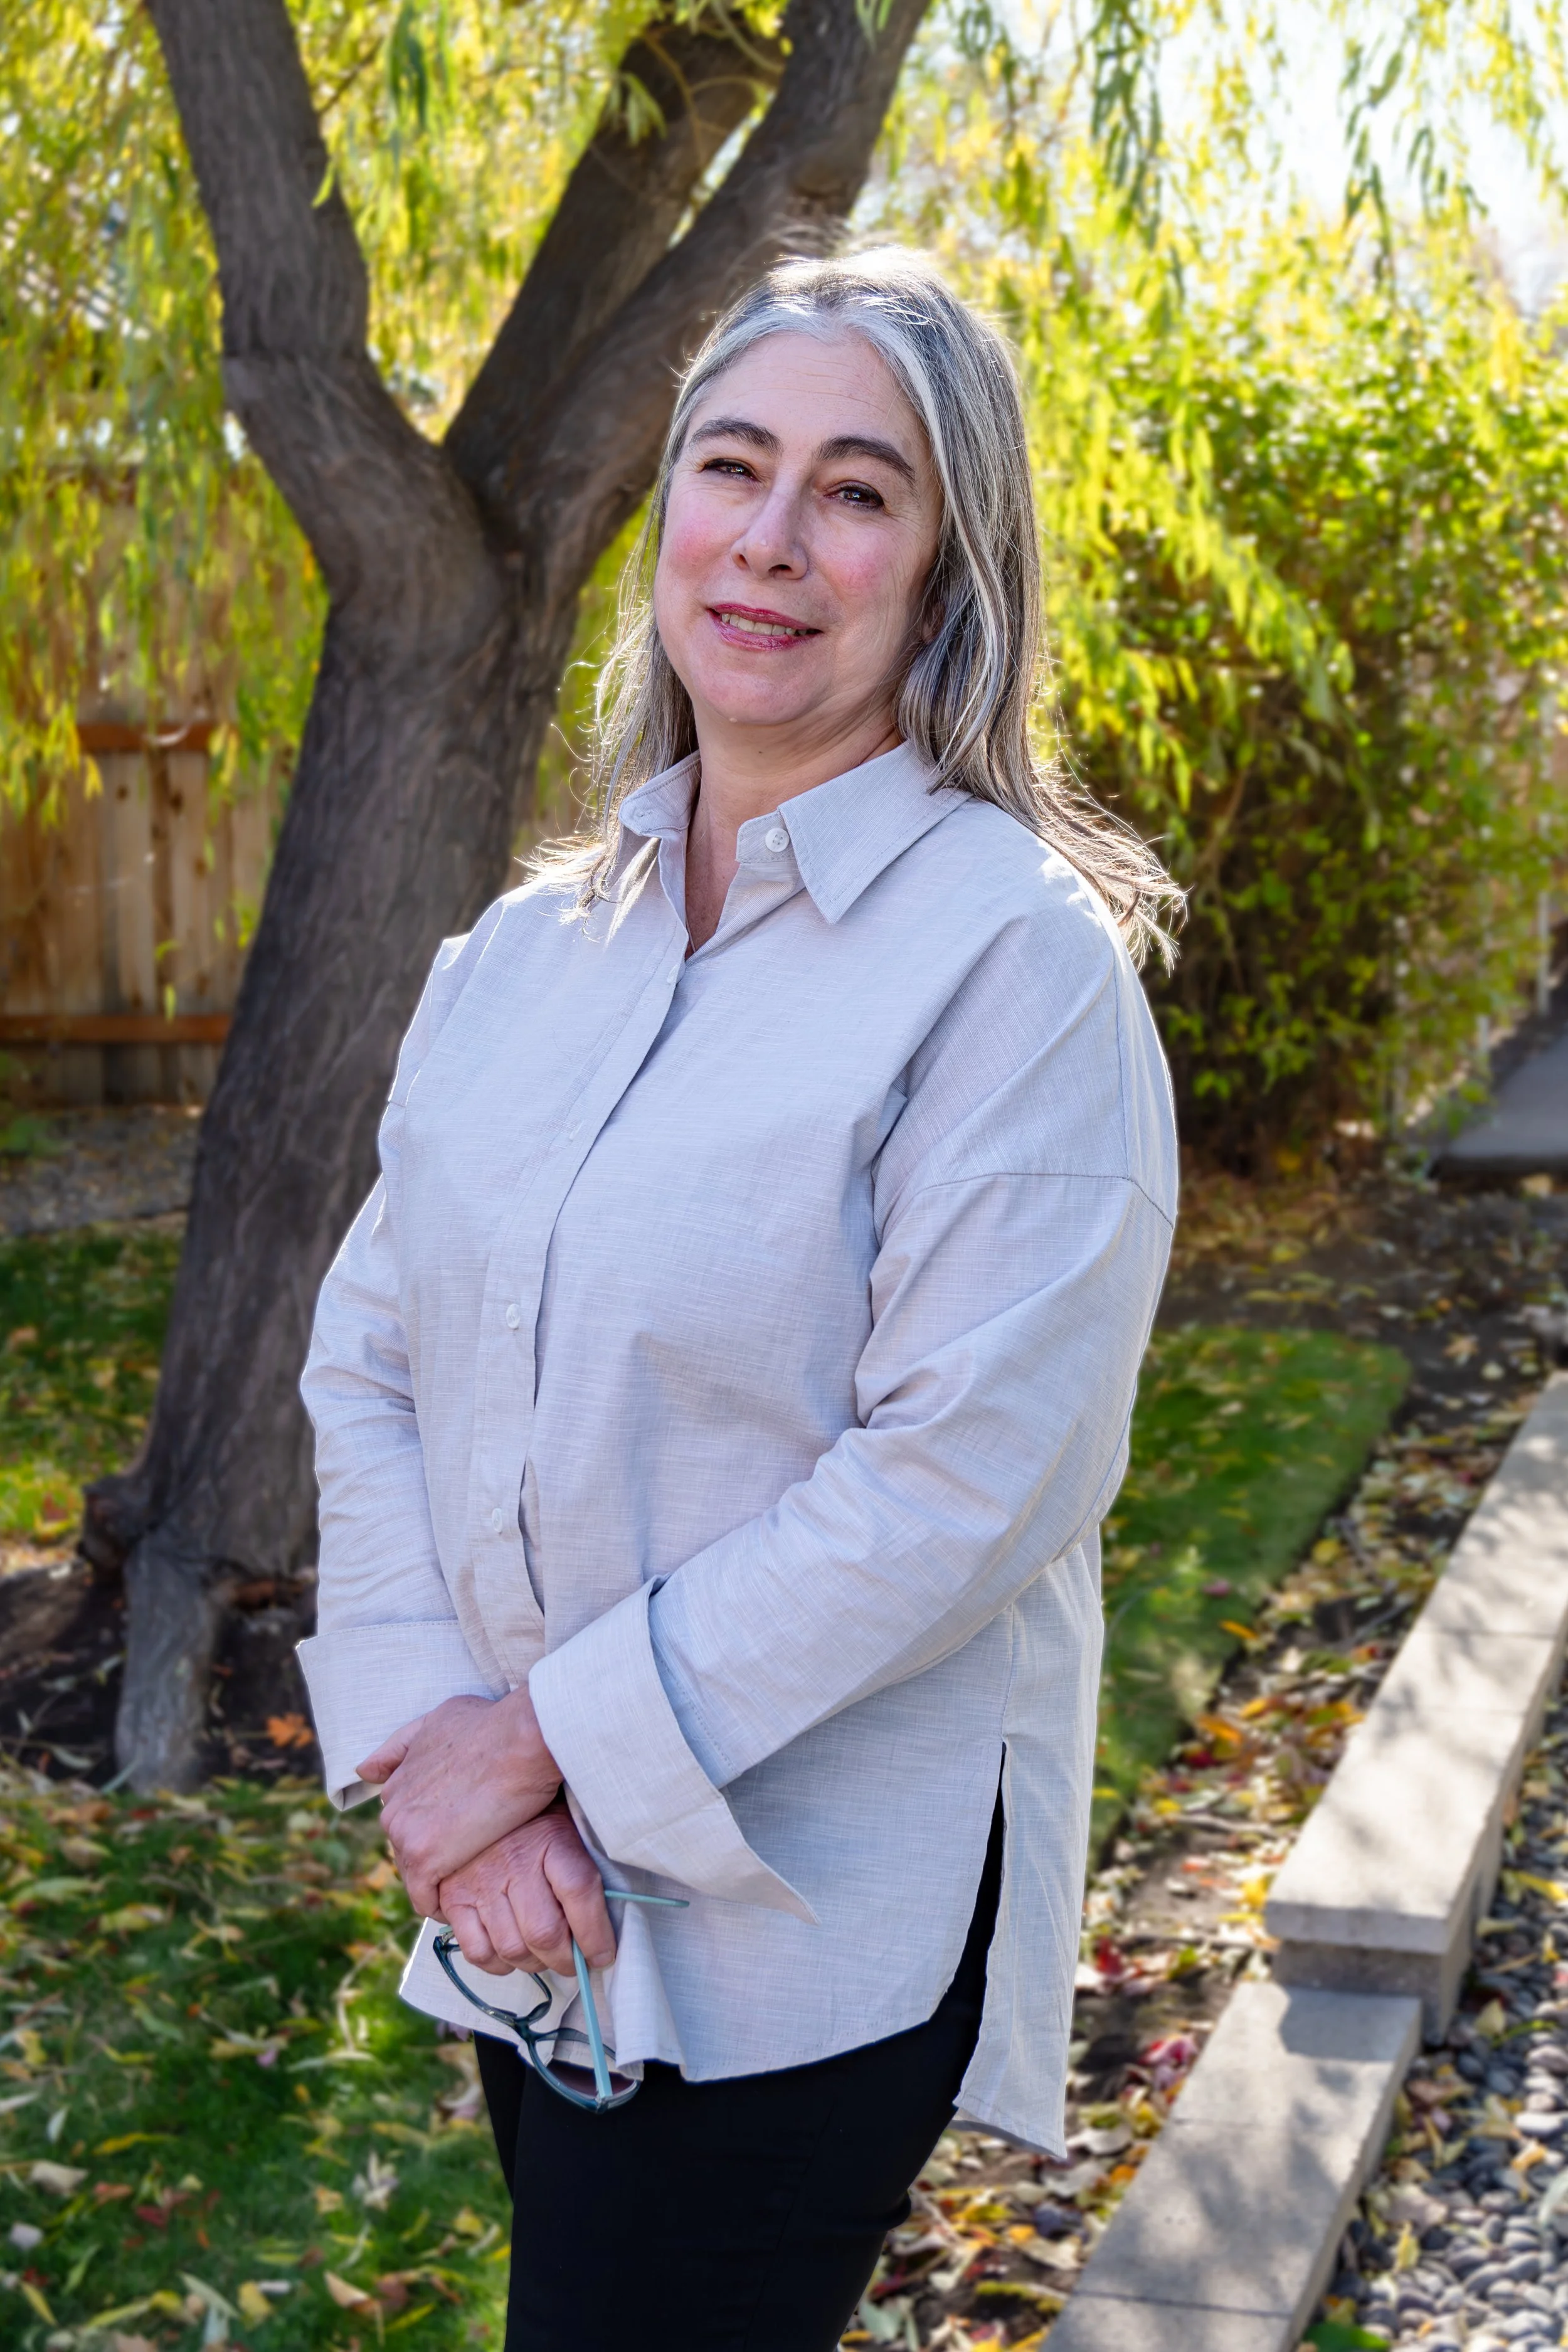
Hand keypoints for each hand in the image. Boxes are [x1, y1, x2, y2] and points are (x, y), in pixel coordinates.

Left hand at [357, 1688, 561, 1915]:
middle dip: (438, 1858)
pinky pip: (425, 1899)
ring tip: (477, 1884)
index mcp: (398, 1781)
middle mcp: (393, 1808)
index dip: (437, 1830)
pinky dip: (443, 1907)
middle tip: (476, 1860)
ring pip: (416, 1876)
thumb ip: (404, 1744)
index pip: (408, 1822)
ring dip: (443, 1883)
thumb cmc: (492, 1725)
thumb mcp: (439, 1719)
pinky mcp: (424, 1857)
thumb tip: (366, 1770)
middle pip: (410, 1851)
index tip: (462, 1835)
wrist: (520, 1740)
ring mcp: (405, 1833)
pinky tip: (469, 1903)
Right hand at [438, 1804, 615, 1978]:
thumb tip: (609, 1928)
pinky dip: (498, 1964)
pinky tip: (510, 1954)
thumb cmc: (539, 1822)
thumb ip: (588, 1872)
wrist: (483, 1798)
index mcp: (552, 1838)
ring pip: (512, 1949)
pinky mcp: (454, 1899)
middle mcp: (514, 1861)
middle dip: (567, 1961)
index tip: (604, 1955)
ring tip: (545, 1956)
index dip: (595, 1935)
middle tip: (575, 1962)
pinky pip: (477, 1952)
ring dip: (535, 1964)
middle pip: (544, 1933)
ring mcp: (480, 1882)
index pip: (580, 1891)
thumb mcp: (572, 1830)